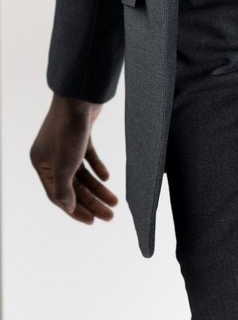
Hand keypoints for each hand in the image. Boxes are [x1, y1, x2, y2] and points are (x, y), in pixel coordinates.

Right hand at [30, 95, 118, 225]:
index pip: (57, 195)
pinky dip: (98, 168)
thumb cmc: (68, 130)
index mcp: (41, 164)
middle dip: (92, 202)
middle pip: (73, 186)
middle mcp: (51, 156)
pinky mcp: (80, 137)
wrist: (79, 97)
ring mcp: (65, 146)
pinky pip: (88, 158)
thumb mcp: (64, 165)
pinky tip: (108, 178)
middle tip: (110, 216)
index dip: (75, 210)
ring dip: (99, 189)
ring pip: (83, 174)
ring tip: (115, 202)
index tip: (92, 221)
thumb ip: (64, 189)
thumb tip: (67, 207)